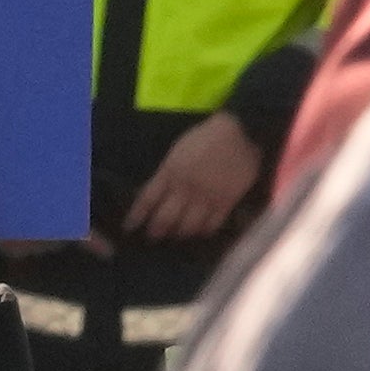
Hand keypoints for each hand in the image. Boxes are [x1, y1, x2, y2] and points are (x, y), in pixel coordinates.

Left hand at [126, 112, 262, 240]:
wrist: (239, 133)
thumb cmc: (205, 137)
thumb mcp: (177, 151)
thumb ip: (167, 172)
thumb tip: (156, 190)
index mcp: (170, 172)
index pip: (147, 199)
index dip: (137, 215)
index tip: (129, 227)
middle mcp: (185, 188)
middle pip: (166, 218)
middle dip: (156, 231)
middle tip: (153, 237)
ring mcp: (206, 197)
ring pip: (188, 226)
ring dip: (180, 233)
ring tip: (176, 236)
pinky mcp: (226, 202)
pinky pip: (212, 225)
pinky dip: (204, 231)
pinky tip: (200, 232)